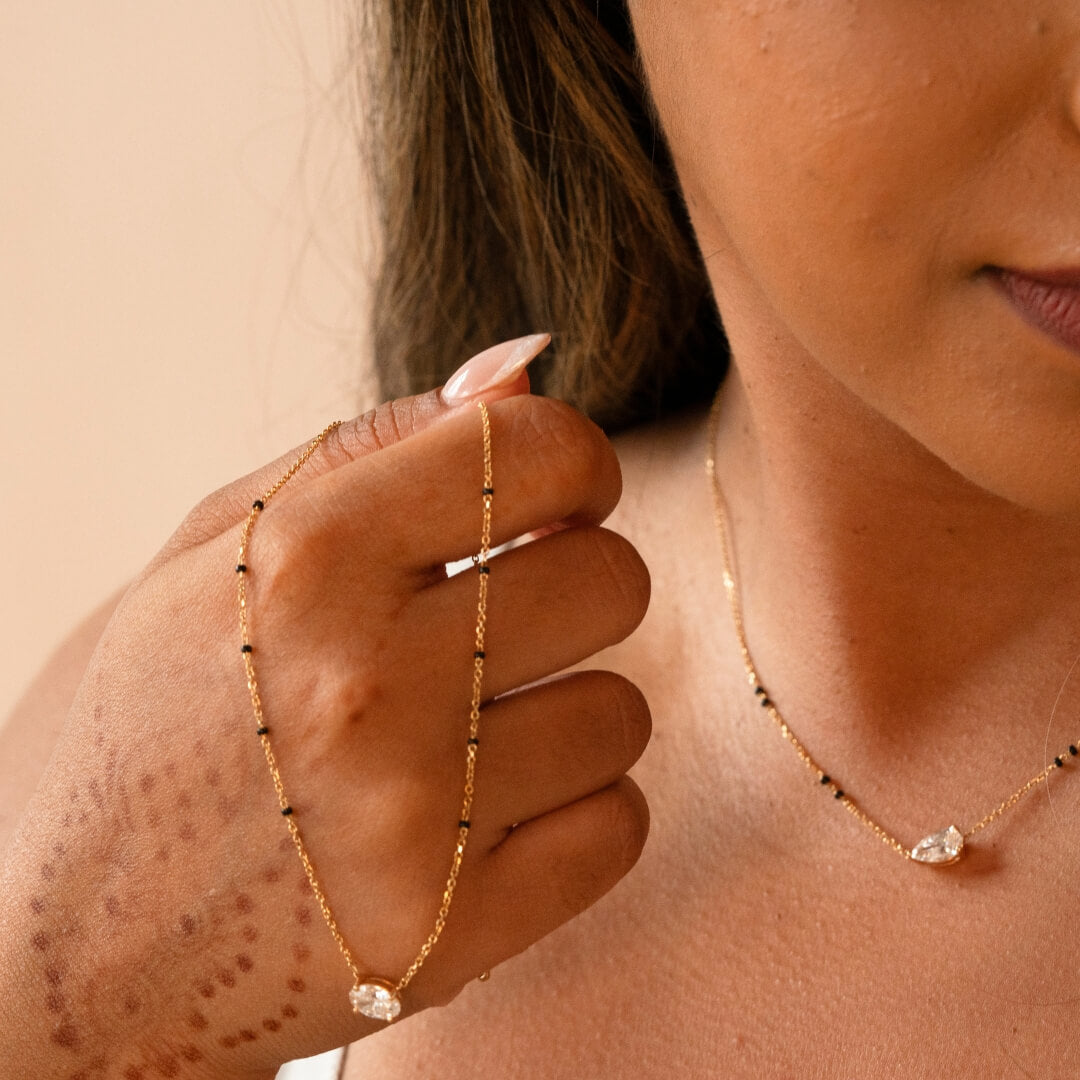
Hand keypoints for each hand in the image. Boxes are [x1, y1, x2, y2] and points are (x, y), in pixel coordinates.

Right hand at [0, 335, 651, 1078]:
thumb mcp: (205, 558)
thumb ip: (368, 447)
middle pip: (610, 577)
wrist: (60, 958)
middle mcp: (363, 684)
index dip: (571, 461)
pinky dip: (573, 813)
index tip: (551, 497)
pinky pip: (617, 826)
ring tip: (472, 735)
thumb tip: (520, 369)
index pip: (542, 448)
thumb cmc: (135, 733)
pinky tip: (490, 813)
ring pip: (621, 711)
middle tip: (502, 620)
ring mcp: (415, 819)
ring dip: (564, 712)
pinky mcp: (453, 932)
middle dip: (574, 581)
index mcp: (302, 562)